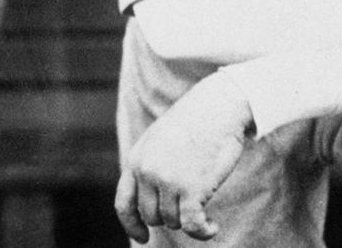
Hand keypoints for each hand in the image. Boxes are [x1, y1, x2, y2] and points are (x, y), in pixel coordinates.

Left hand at [115, 71, 251, 243]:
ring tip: (205, 206)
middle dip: (170, 216)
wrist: (217, 107)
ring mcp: (168, 181)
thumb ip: (150, 166)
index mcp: (136, 159)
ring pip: (173, 221)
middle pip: (152, 216)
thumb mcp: (160, 140)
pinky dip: (203, 232)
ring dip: (190, 220)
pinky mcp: (192, 189)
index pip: (123, 203)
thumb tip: (150, 202)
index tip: (142, 238)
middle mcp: (147, 172)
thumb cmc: (193, 123)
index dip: (131, 225)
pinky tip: (213, 227)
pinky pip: (192, 226)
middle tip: (190, 205)